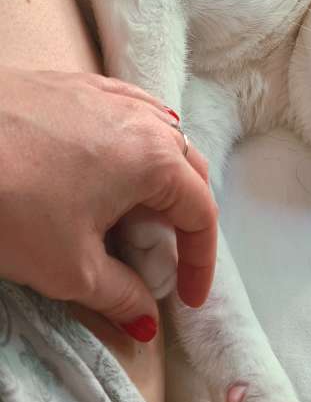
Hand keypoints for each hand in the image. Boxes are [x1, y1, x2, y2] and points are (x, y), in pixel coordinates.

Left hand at [0, 69, 217, 337]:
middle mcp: (140, 116)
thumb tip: (144, 316)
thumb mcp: (70, 269)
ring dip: (161, 178)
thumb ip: (120, 295)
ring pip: (158, 134)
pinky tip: (106, 165)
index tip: (187, 298)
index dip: (200, 263)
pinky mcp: (70, 84)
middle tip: (166, 259)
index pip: (201, 213)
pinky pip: (123, 112)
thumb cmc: (9, 203)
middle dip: (184, 219)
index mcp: (154, 158)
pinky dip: (130, 144)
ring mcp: (104, 93)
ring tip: (137, 214)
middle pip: (187, 169)